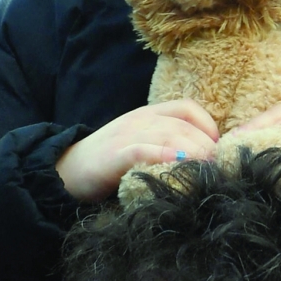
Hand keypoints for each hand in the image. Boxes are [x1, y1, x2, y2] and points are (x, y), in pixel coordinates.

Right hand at [56, 100, 219, 202]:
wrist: (63, 172)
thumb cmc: (106, 165)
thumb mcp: (139, 146)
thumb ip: (164, 146)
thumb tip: (203, 161)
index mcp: (147, 115)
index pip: (187, 109)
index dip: (208, 127)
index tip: (216, 152)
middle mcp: (139, 120)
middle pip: (184, 125)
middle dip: (206, 146)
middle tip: (217, 169)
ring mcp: (126, 135)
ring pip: (169, 135)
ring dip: (194, 152)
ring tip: (206, 171)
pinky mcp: (113, 155)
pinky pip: (142, 150)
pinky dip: (163, 155)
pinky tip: (178, 163)